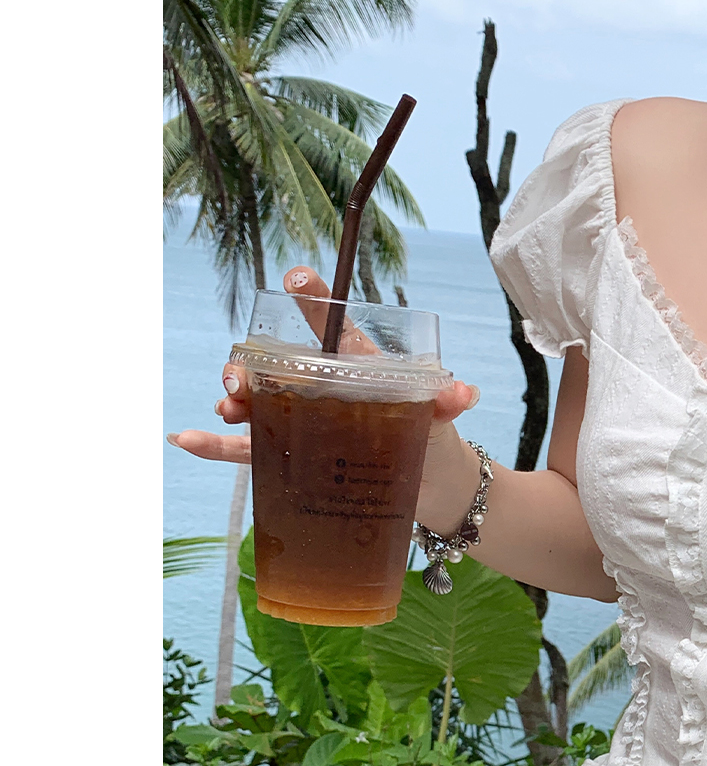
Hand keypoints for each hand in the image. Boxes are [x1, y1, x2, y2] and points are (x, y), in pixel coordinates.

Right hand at [167, 265, 479, 467]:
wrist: (433, 485)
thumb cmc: (433, 435)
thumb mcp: (438, 416)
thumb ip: (446, 401)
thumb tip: (463, 394)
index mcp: (352, 364)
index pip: (327, 323)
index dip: (310, 297)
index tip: (295, 281)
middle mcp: (320, 387)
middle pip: (272, 365)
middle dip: (247, 366)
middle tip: (240, 381)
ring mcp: (303, 421)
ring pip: (255, 403)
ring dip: (233, 400)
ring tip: (227, 408)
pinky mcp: (294, 458)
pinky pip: (247, 450)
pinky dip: (216, 445)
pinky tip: (186, 439)